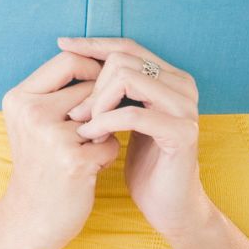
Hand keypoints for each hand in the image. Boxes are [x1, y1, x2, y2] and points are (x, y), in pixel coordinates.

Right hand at [0, 51, 119, 248]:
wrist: (31, 216)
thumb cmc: (40, 163)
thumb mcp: (33, 121)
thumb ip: (58, 91)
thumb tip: (105, 61)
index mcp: (19, 98)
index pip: (68, 60)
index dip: (94, 69)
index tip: (103, 87)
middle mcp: (31, 112)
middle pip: (91, 85)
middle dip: (102, 104)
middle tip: (92, 127)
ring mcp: (51, 136)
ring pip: (105, 114)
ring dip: (105, 131)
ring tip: (88, 149)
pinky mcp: (73, 160)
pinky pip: (111, 143)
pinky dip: (107, 155)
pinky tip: (90, 168)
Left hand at [60, 36, 208, 235]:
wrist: (168, 203)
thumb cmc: (142, 159)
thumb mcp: (123, 115)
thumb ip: (113, 87)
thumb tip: (71, 54)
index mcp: (170, 77)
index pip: (126, 46)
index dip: (93, 44)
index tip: (62, 44)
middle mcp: (183, 86)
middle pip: (122, 59)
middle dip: (91, 84)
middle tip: (77, 115)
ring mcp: (186, 108)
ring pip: (127, 79)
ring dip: (97, 103)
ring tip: (85, 127)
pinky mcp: (182, 133)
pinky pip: (132, 114)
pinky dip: (105, 123)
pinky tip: (92, 137)